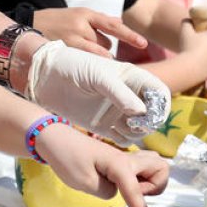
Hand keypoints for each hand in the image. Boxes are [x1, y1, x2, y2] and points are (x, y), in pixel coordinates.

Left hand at [26, 41, 170, 141]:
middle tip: (135, 123)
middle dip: (150, 121)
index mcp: (131, 78)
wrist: (45, 77)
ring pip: (140, 129)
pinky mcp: (104, 126)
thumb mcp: (97, 75)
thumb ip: (119, 93)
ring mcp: (117, 112)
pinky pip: (123, 139)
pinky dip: (124, 141)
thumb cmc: (72, 66)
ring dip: (137, 132)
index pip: (159, 93)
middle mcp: (128, 96)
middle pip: (153, 115)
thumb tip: (141, 112)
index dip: (161, 104)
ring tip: (121, 127)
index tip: (151, 111)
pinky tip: (113, 135)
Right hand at [32, 8, 146, 57]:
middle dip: (101, 48)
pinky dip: (90, 63)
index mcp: (84, 13)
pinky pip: (88, 60)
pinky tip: (82, 63)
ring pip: (98, 53)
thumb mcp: (74, 15)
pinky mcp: (66, 48)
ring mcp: (73, 37)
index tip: (143, 44)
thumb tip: (119, 24)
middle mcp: (81, 24)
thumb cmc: (54, 22)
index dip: (129, 35)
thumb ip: (96, 20)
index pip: (112, 25)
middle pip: (106, 43)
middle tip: (85, 48)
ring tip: (78, 53)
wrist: (27, 25)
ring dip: (95, 56)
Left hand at [35, 124, 167, 206]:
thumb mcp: (84, 182)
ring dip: (150, 180)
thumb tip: (116, 190)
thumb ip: (107, 191)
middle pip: (161, 168)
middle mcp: (126, 158)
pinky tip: (122, 181)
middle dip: (154, 186)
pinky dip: (140, 176)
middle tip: (133, 192)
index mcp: (119, 163)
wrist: (53, 137)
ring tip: (129, 187)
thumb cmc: (66, 156)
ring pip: (155, 165)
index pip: (136, 191)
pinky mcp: (118, 158)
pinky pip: (142, 166)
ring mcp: (123, 156)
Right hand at [176, 23, 206, 67]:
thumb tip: (188, 20)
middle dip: (206, 37)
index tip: (194, 32)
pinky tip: (198, 60)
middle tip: (194, 42)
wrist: (191, 68)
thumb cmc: (188, 47)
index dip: (201, 26)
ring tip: (195, 52)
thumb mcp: (184, 30)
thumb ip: (187, 22)